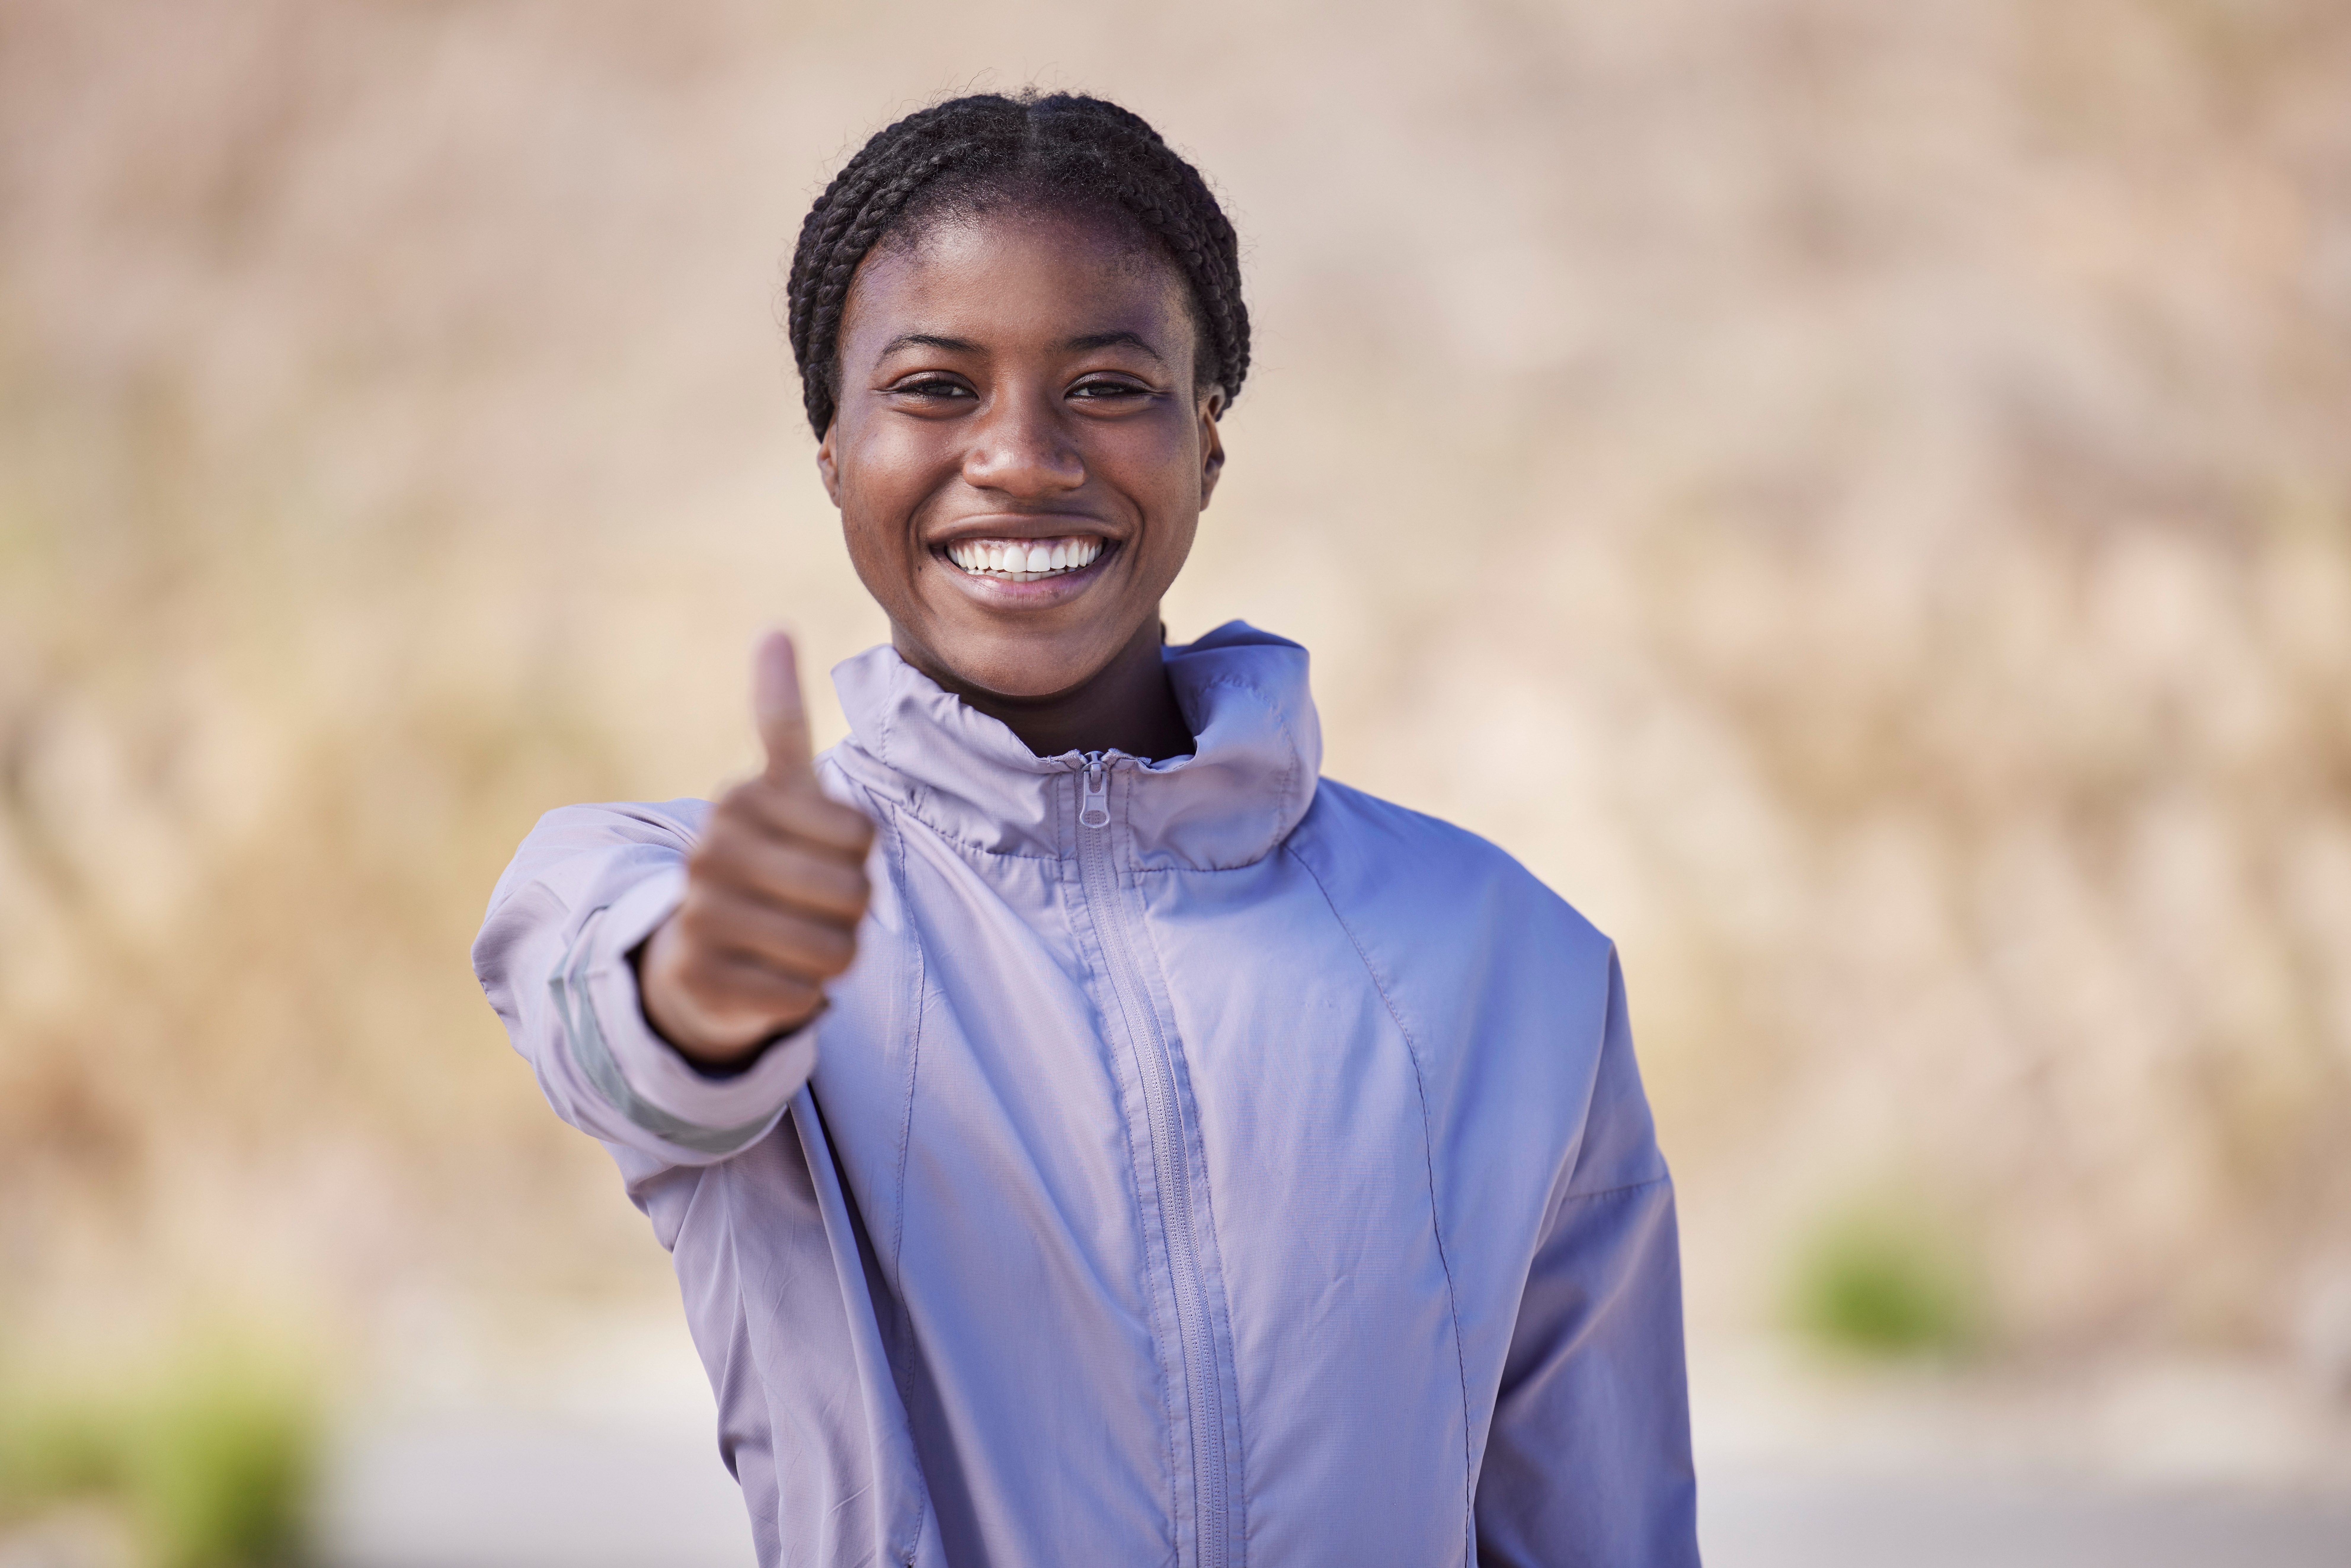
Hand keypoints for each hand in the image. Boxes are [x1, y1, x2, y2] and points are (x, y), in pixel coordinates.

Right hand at [637, 631, 875, 1065]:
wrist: (698, 954)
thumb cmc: (764, 865)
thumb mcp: (779, 792)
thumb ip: (779, 717)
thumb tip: (773, 629)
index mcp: (739, 800)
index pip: (861, 837)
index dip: (858, 857)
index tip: (818, 854)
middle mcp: (710, 851)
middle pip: (852, 893)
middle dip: (850, 911)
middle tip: (809, 907)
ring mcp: (698, 915)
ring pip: (832, 950)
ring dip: (831, 958)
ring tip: (794, 944)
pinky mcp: (701, 979)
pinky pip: (801, 996)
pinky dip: (802, 997)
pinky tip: (769, 981)